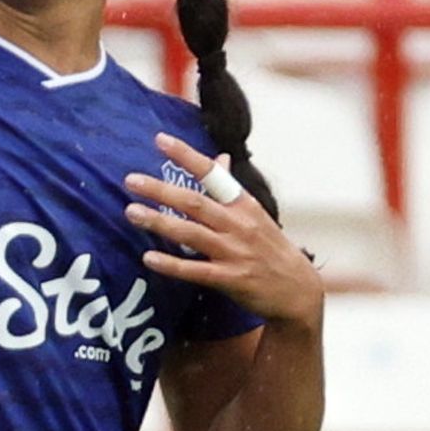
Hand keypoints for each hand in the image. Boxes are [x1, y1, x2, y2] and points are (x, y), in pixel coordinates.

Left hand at [129, 131, 322, 331]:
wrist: (298, 290)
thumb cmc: (270, 250)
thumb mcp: (255, 215)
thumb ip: (231, 189)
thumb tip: (220, 157)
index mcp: (244, 205)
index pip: (213, 175)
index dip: (187, 156)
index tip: (160, 140)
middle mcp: (239, 224)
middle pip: (196, 202)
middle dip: (162, 190)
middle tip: (131, 180)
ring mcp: (235, 252)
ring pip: (192, 233)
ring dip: (160, 222)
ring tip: (131, 212)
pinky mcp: (231, 279)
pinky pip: (195, 270)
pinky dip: (172, 264)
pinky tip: (148, 258)